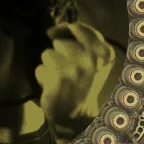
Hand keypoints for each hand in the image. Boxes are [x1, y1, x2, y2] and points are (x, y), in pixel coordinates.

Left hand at [34, 22, 116, 141]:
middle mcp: (92, 58)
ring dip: (49, 66)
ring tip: (60, 79)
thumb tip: (51, 30)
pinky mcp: (58, 78)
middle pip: (59, 42)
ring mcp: (75, 68)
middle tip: (67, 71)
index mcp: (104, 52)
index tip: (66, 46)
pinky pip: (40, 69)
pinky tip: (53, 87)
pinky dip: (43, 78)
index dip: (66, 33)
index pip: (77, 27)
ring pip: (47, 54)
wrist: (78, 115)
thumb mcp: (91, 60)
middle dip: (58, 55)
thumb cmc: (82, 84)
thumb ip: (77, 39)